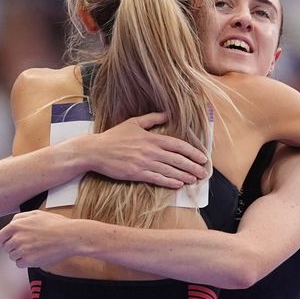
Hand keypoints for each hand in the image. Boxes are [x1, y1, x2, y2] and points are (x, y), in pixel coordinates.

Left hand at [0, 210, 77, 267]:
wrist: (70, 236)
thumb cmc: (57, 224)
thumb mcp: (37, 214)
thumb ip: (21, 218)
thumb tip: (12, 223)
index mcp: (16, 225)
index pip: (0, 237)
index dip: (5, 241)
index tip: (9, 243)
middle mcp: (16, 237)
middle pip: (6, 248)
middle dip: (14, 248)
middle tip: (26, 246)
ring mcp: (22, 249)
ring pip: (13, 256)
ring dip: (21, 255)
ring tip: (35, 249)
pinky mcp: (28, 260)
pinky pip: (20, 264)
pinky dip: (26, 262)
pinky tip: (36, 255)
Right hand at [84, 112, 207, 188]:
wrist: (95, 151)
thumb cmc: (114, 136)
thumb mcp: (133, 123)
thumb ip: (152, 118)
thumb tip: (168, 114)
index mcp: (151, 138)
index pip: (178, 145)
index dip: (192, 152)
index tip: (203, 157)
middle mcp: (150, 150)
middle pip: (177, 159)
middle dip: (193, 166)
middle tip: (204, 173)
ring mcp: (143, 163)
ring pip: (170, 170)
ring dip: (184, 175)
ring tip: (195, 180)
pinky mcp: (136, 174)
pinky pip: (157, 179)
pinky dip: (169, 182)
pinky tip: (179, 184)